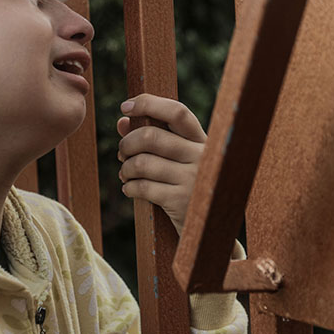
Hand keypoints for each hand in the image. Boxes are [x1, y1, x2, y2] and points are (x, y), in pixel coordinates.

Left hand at [117, 94, 205, 234]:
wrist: (211, 230)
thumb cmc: (190, 188)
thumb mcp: (180, 161)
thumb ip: (154, 138)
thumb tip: (123, 122)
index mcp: (202, 141)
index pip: (177, 112)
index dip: (148, 104)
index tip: (125, 107)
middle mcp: (201, 156)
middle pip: (151, 136)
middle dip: (127, 144)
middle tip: (122, 153)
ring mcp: (193, 178)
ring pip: (142, 163)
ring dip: (125, 169)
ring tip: (125, 174)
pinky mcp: (180, 201)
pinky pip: (142, 187)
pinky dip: (129, 187)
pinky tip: (130, 189)